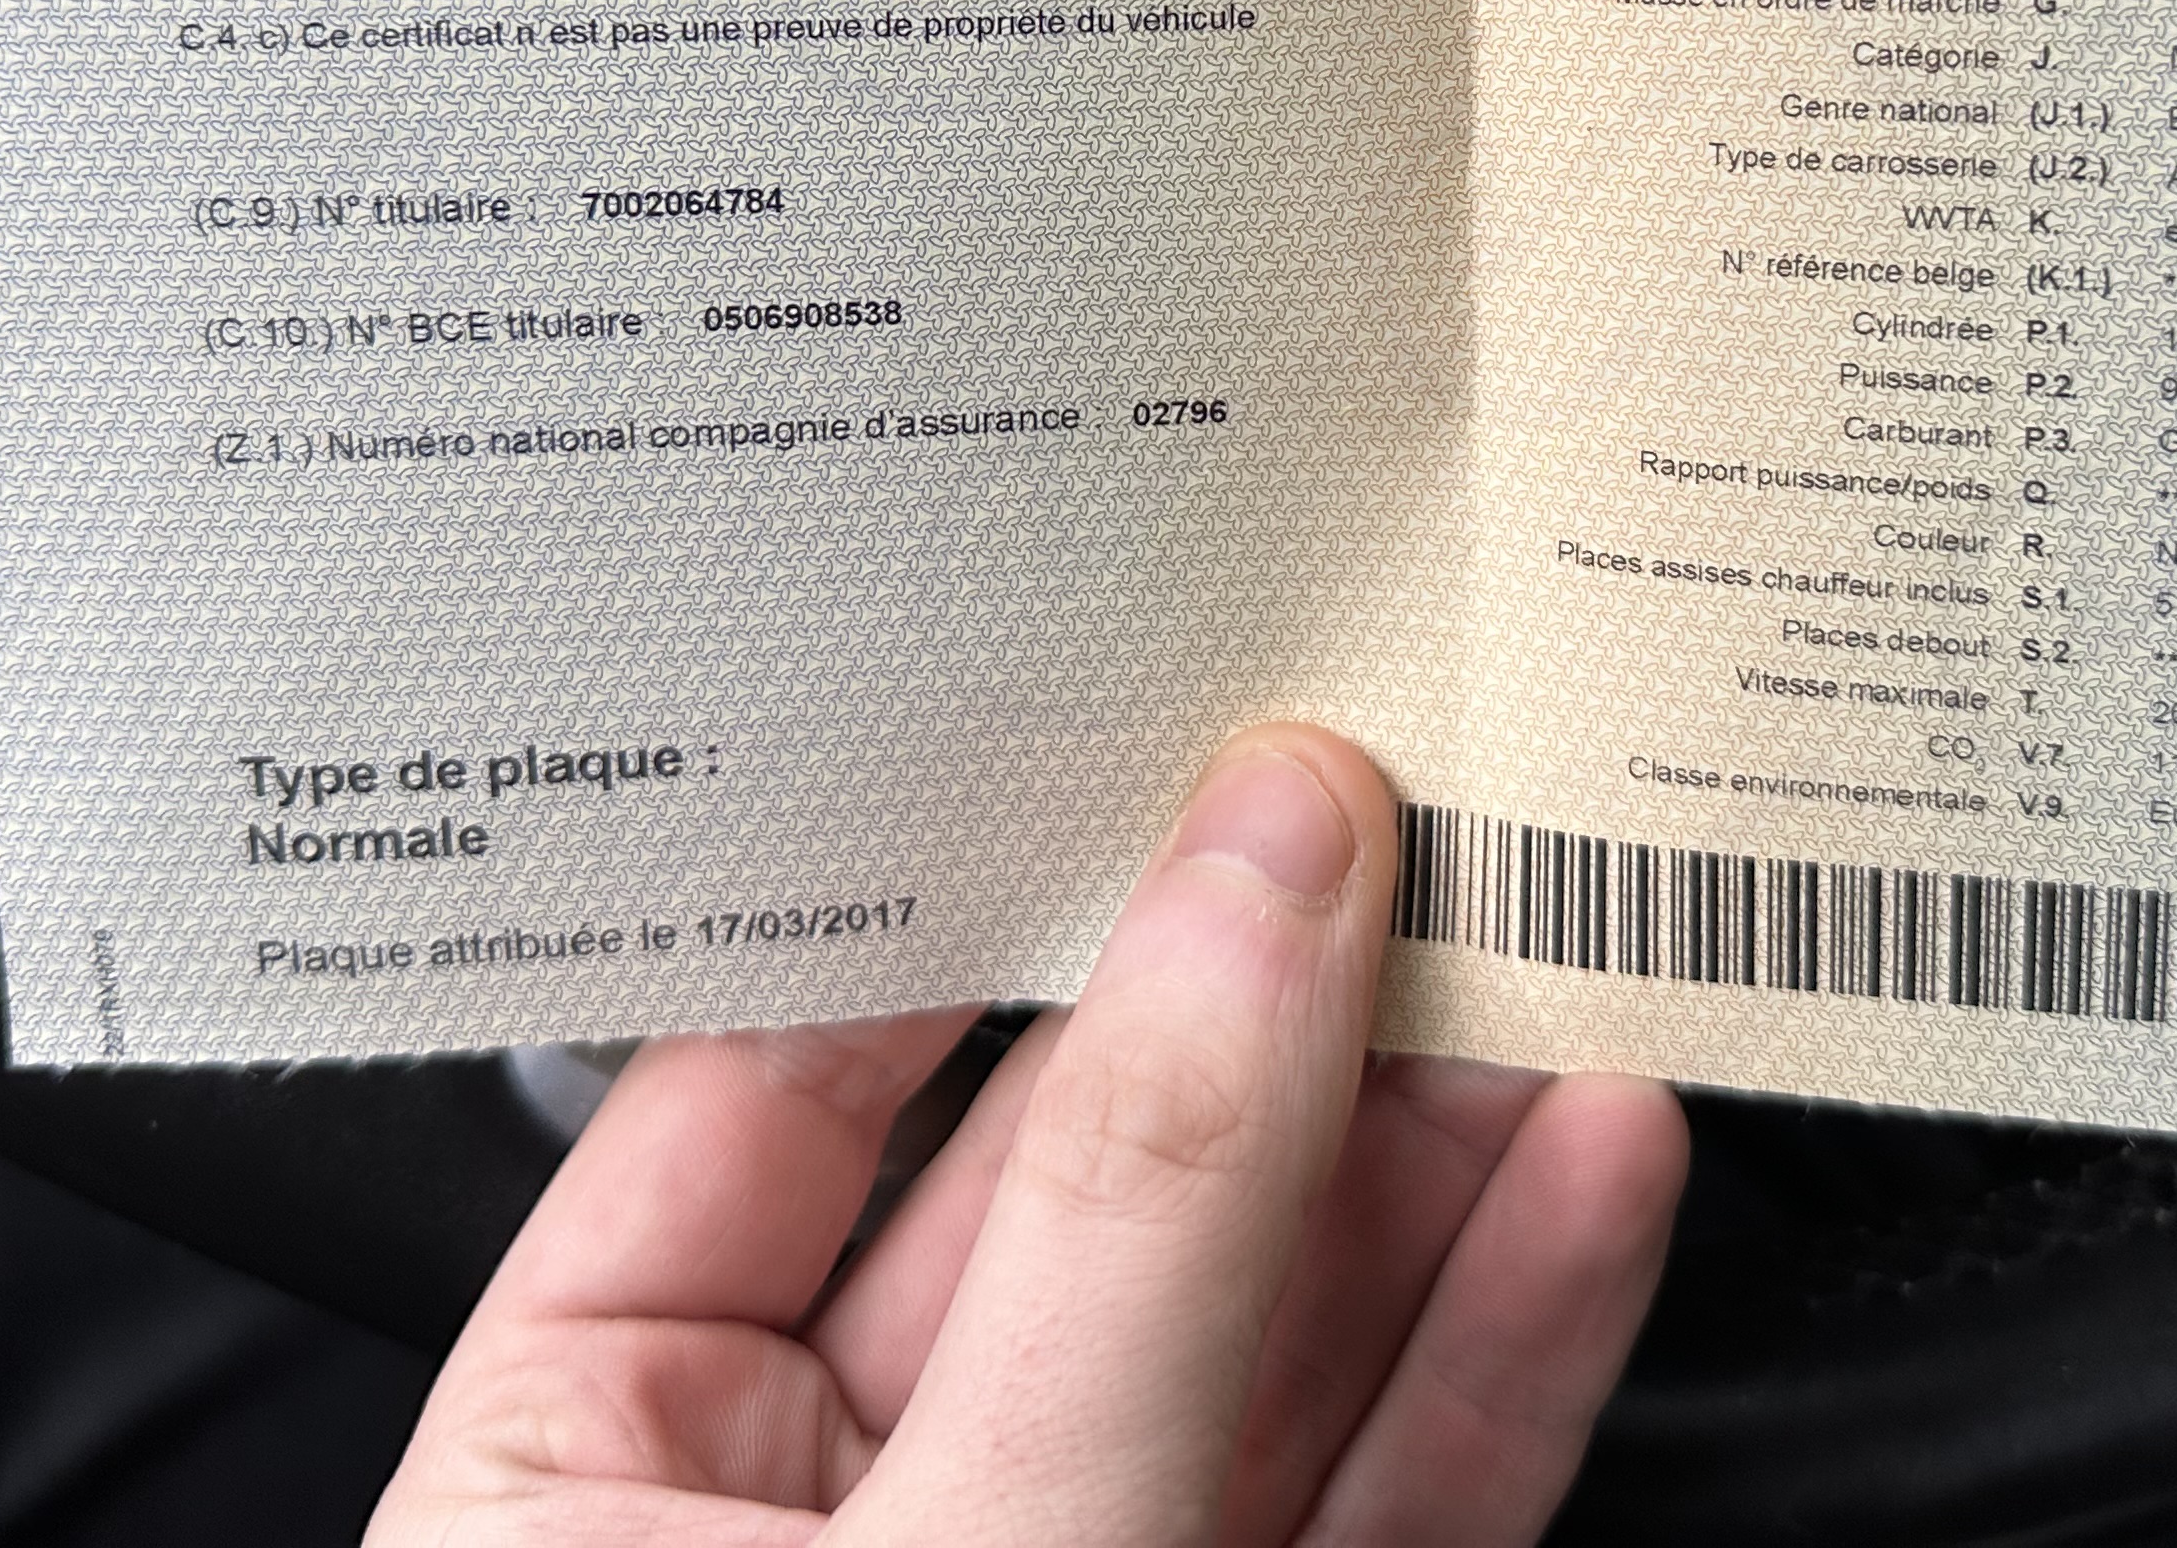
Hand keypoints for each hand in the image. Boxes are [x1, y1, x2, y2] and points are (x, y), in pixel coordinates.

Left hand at [367, 722, 1687, 1546]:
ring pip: (1262, 1329)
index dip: (970, 896)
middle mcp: (824, 1517)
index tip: (1133, 710)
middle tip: (1414, 784)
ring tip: (1554, 929)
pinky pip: (1389, 1483)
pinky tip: (1588, 1168)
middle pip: (1071, 1195)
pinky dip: (1503, 1331)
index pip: (775, 1096)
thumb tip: (1267, 877)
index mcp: (587, 1466)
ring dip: (1429, 1144)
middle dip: (1264, 998)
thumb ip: (1133, 1235)